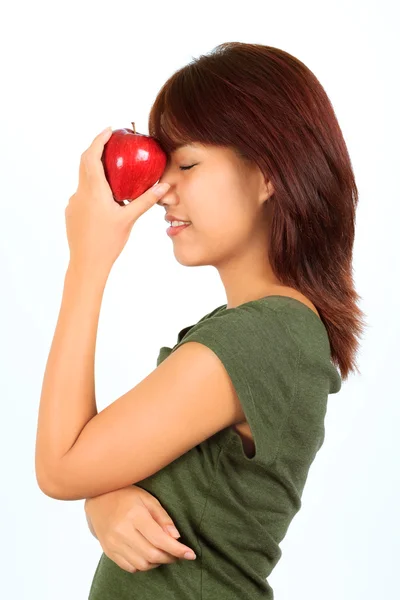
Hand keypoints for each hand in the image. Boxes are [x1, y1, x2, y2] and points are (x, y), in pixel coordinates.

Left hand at [65, 126, 169, 274]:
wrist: (86, 264)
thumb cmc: (108, 242)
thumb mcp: (129, 219)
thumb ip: (145, 201)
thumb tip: (164, 186)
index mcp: (93, 191)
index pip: (92, 156)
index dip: (99, 140)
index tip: (109, 130)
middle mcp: (80, 193)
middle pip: (85, 163)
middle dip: (97, 150)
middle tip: (112, 144)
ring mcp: (74, 203)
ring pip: (84, 181)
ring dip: (96, 173)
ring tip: (114, 174)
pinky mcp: (72, 213)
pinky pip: (83, 195)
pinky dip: (94, 190)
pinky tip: (107, 201)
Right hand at [84, 485, 195, 572]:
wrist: (98, 498)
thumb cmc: (126, 495)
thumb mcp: (147, 499)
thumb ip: (162, 517)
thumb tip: (176, 537)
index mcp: (134, 516)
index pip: (160, 539)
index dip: (177, 549)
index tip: (191, 554)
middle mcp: (122, 532)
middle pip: (152, 555)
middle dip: (170, 557)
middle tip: (179, 553)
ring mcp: (113, 543)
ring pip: (142, 564)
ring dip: (157, 562)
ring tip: (164, 553)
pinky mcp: (109, 551)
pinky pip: (130, 567)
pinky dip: (143, 565)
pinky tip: (149, 556)